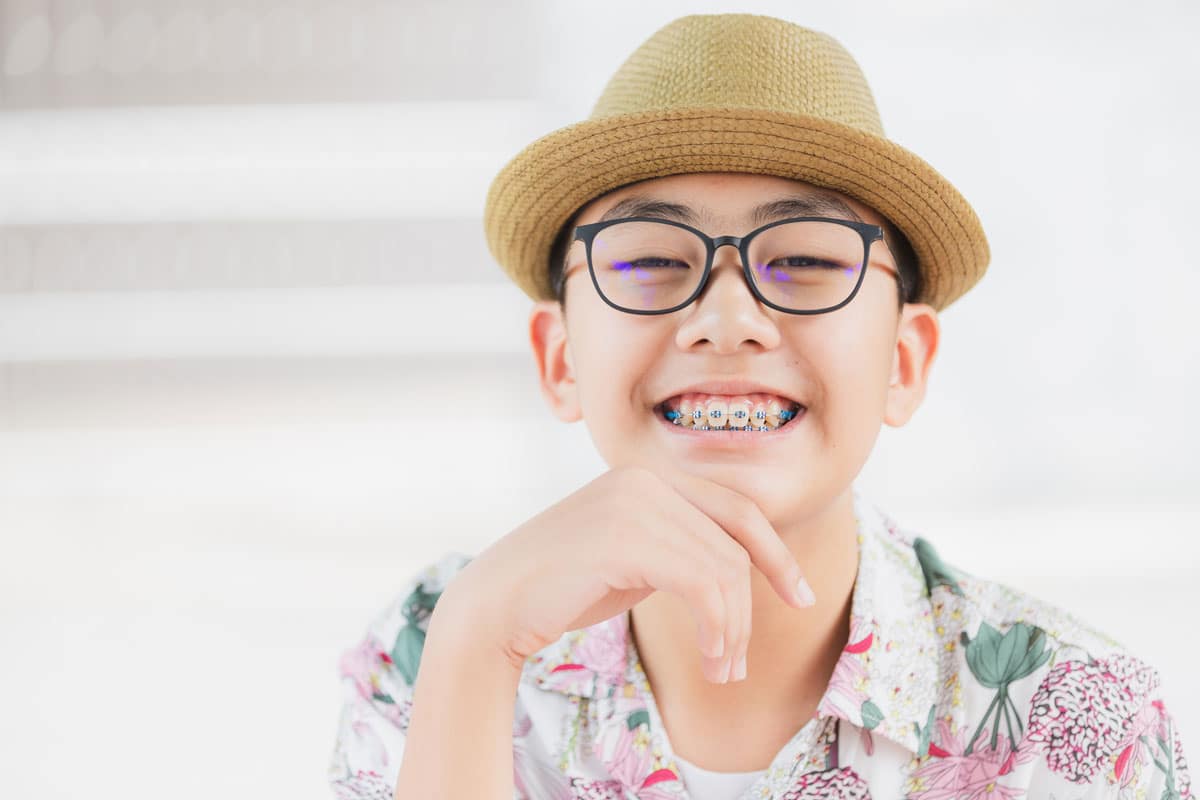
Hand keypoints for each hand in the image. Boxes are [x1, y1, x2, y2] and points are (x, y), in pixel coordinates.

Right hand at [438, 465, 814, 683]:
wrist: (496, 604)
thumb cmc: (562, 588)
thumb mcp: (633, 556)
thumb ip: (678, 546)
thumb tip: (737, 568)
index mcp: (648, 476)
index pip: (738, 509)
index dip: (777, 554)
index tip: (799, 596)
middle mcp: (644, 479)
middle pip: (735, 543)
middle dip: (750, 608)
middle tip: (737, 664)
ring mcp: (633, 503)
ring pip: (724, 568)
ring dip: (732, 629)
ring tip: (722, 671)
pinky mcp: (623, 536)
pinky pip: (703, 584)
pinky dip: (718, 627)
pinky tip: (710, 659)